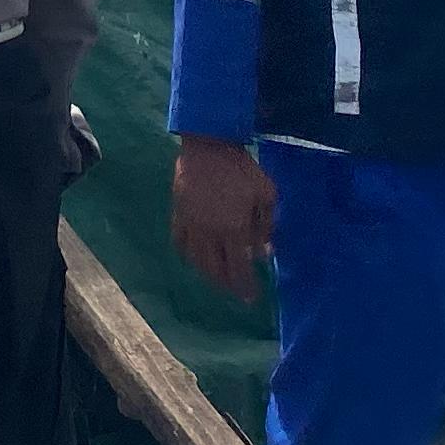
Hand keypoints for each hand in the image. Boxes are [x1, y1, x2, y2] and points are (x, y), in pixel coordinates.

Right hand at [172, 137, 275, 301]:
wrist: (208, 145)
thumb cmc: (242, 169)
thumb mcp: (266, 195)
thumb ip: (266, 227)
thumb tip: (263, 253)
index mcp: (234, 229)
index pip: (239, 270)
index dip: (245, 288)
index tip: (252, 299)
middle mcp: (210, 233)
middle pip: (215, 271)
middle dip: (227, 286)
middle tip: (236, 292)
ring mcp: (191, 225)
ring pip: (196, 261)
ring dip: (208, 275)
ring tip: (219, 280)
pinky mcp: (178, 215)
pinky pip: (180, 244)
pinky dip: (189, 257)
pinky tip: (196, 260)